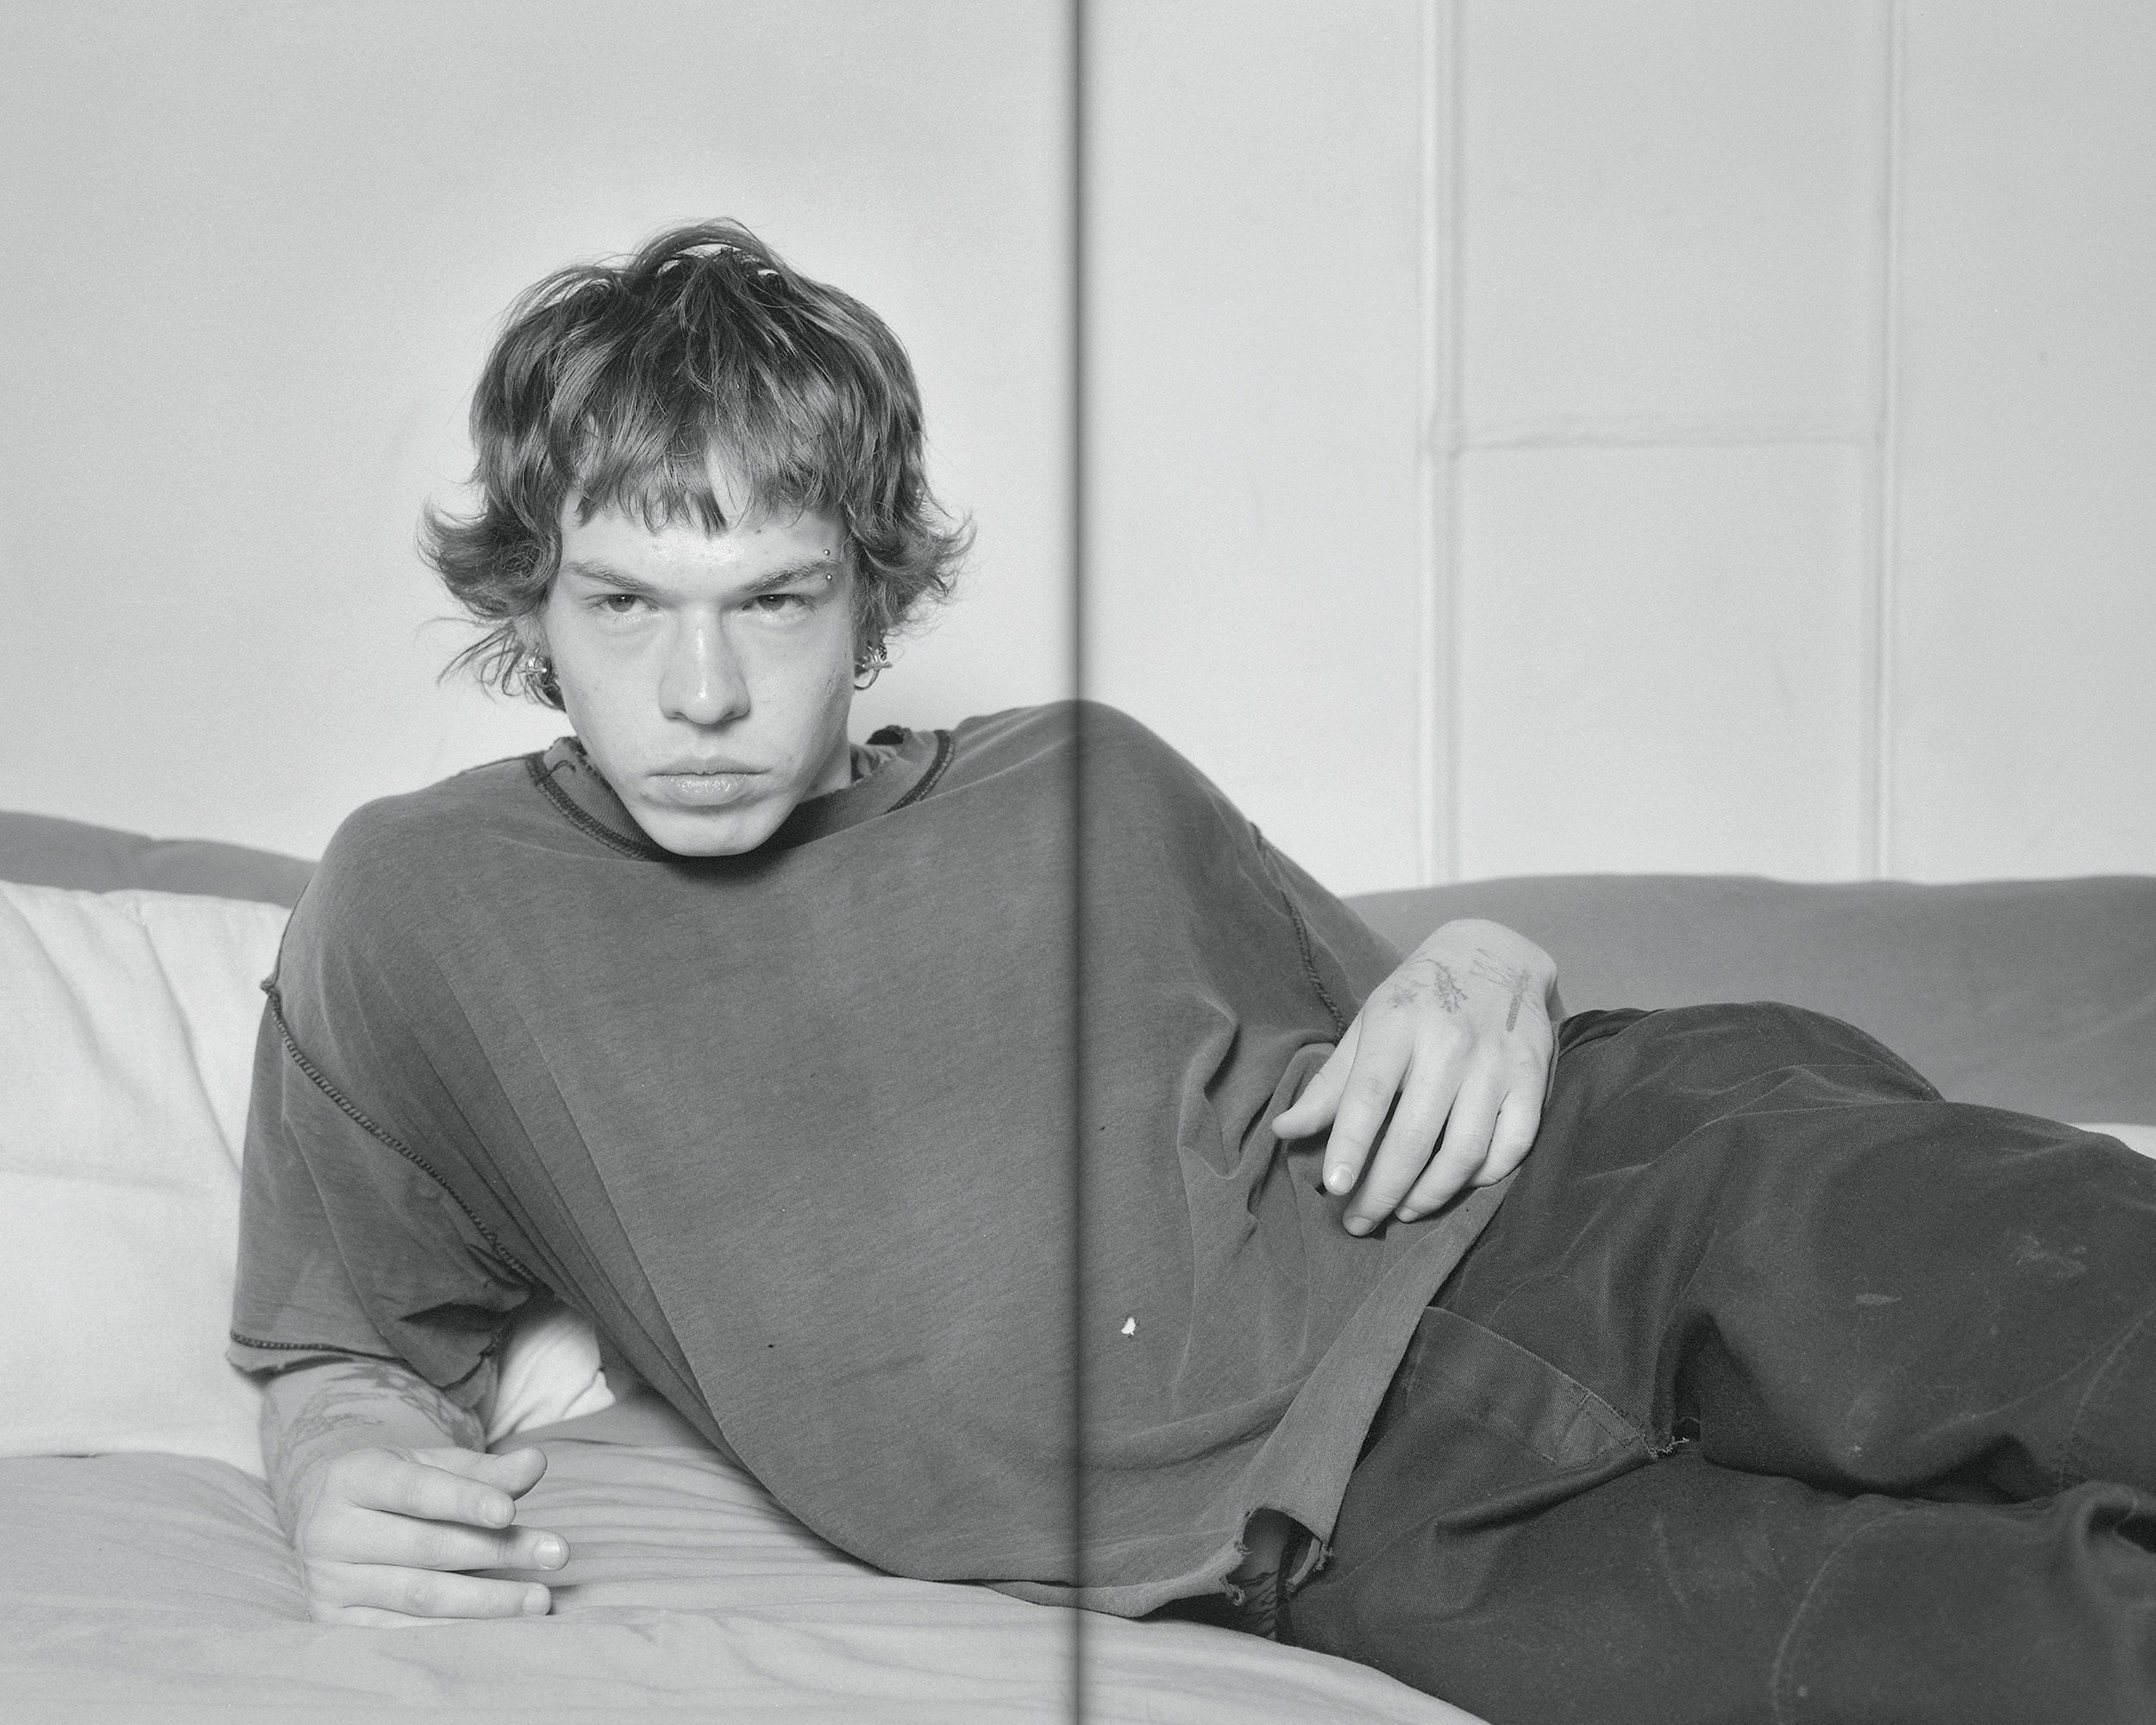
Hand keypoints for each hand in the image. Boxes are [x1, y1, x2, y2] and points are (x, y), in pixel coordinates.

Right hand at [292, 1444, 568, 1625]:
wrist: (336, 1521)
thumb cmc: (402, 1489)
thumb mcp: (440, 1467)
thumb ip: (488, 1471)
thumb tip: (536, 1464)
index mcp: (353, 1477)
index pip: (415, 1490)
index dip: (464, 1501)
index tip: (511, 1512)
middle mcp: (329, 1531)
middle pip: (426, 1547)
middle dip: (497, 1552)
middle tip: (556, 1554)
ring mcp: (328, 1583)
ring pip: (419, 1595)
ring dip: (488, 1600)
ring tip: (539, 1598)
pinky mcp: (334, 1623)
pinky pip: (404, 1633)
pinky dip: (456, 1631)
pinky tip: (499, 1627)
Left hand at [1273, 919, 1558, 1233]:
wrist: (1497, 954)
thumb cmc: (1419, 997)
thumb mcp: (1369, 1024)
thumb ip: (1331, 1082)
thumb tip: (1284, 1130)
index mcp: (1398, 1023)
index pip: (1370, 1094)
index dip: (1350, 1144)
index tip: (1334, 1187)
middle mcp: (1450, 1043)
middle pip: (1415, 1135)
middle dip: (1383, 1190)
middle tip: (1358, 1222)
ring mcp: (1497, 1062)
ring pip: (1465, 1151)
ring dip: (1431, 1194)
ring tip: (1403, 1211)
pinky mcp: (1533, 1078)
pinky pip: (1512, 1146)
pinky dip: (1482, 1177)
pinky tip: (1455, 1186)